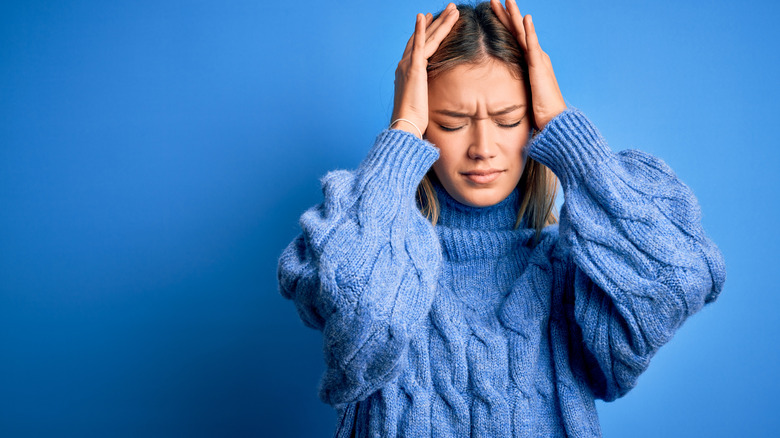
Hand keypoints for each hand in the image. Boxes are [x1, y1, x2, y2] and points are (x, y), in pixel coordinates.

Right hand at [391, 3, 459, 138]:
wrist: (406, 126)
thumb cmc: (414, 121)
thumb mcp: (422, 103)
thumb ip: (425, 94)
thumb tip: (431, 99)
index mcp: (407, 73)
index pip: (419, 47)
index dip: (426, 32)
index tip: (433, 20)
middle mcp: (405, 65)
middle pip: (424, 37)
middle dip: (437, 22)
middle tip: (448, 9)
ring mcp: (408, 65)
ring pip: (427, 38)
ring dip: (440, 22)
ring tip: (452, 8)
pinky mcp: (413, 68)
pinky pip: (419, 45)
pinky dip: (421, 29)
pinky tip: (424, 16)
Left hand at [490, 0, 565, 129]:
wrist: (553, 120)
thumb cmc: (538, 111)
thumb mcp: (521, 94)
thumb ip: (512, 85)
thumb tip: (495, 89)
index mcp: (529, 61)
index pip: (513, 38)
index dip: (503, 23)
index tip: (492, 11)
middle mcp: (535, 56)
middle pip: (517, 30)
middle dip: (506, 13)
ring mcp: (538, 60)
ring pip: (524, 33)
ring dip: (516, 16)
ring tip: (507, 0)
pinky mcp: (540, 67)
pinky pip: (533, 46)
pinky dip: (529, 32)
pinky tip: (525, 19)